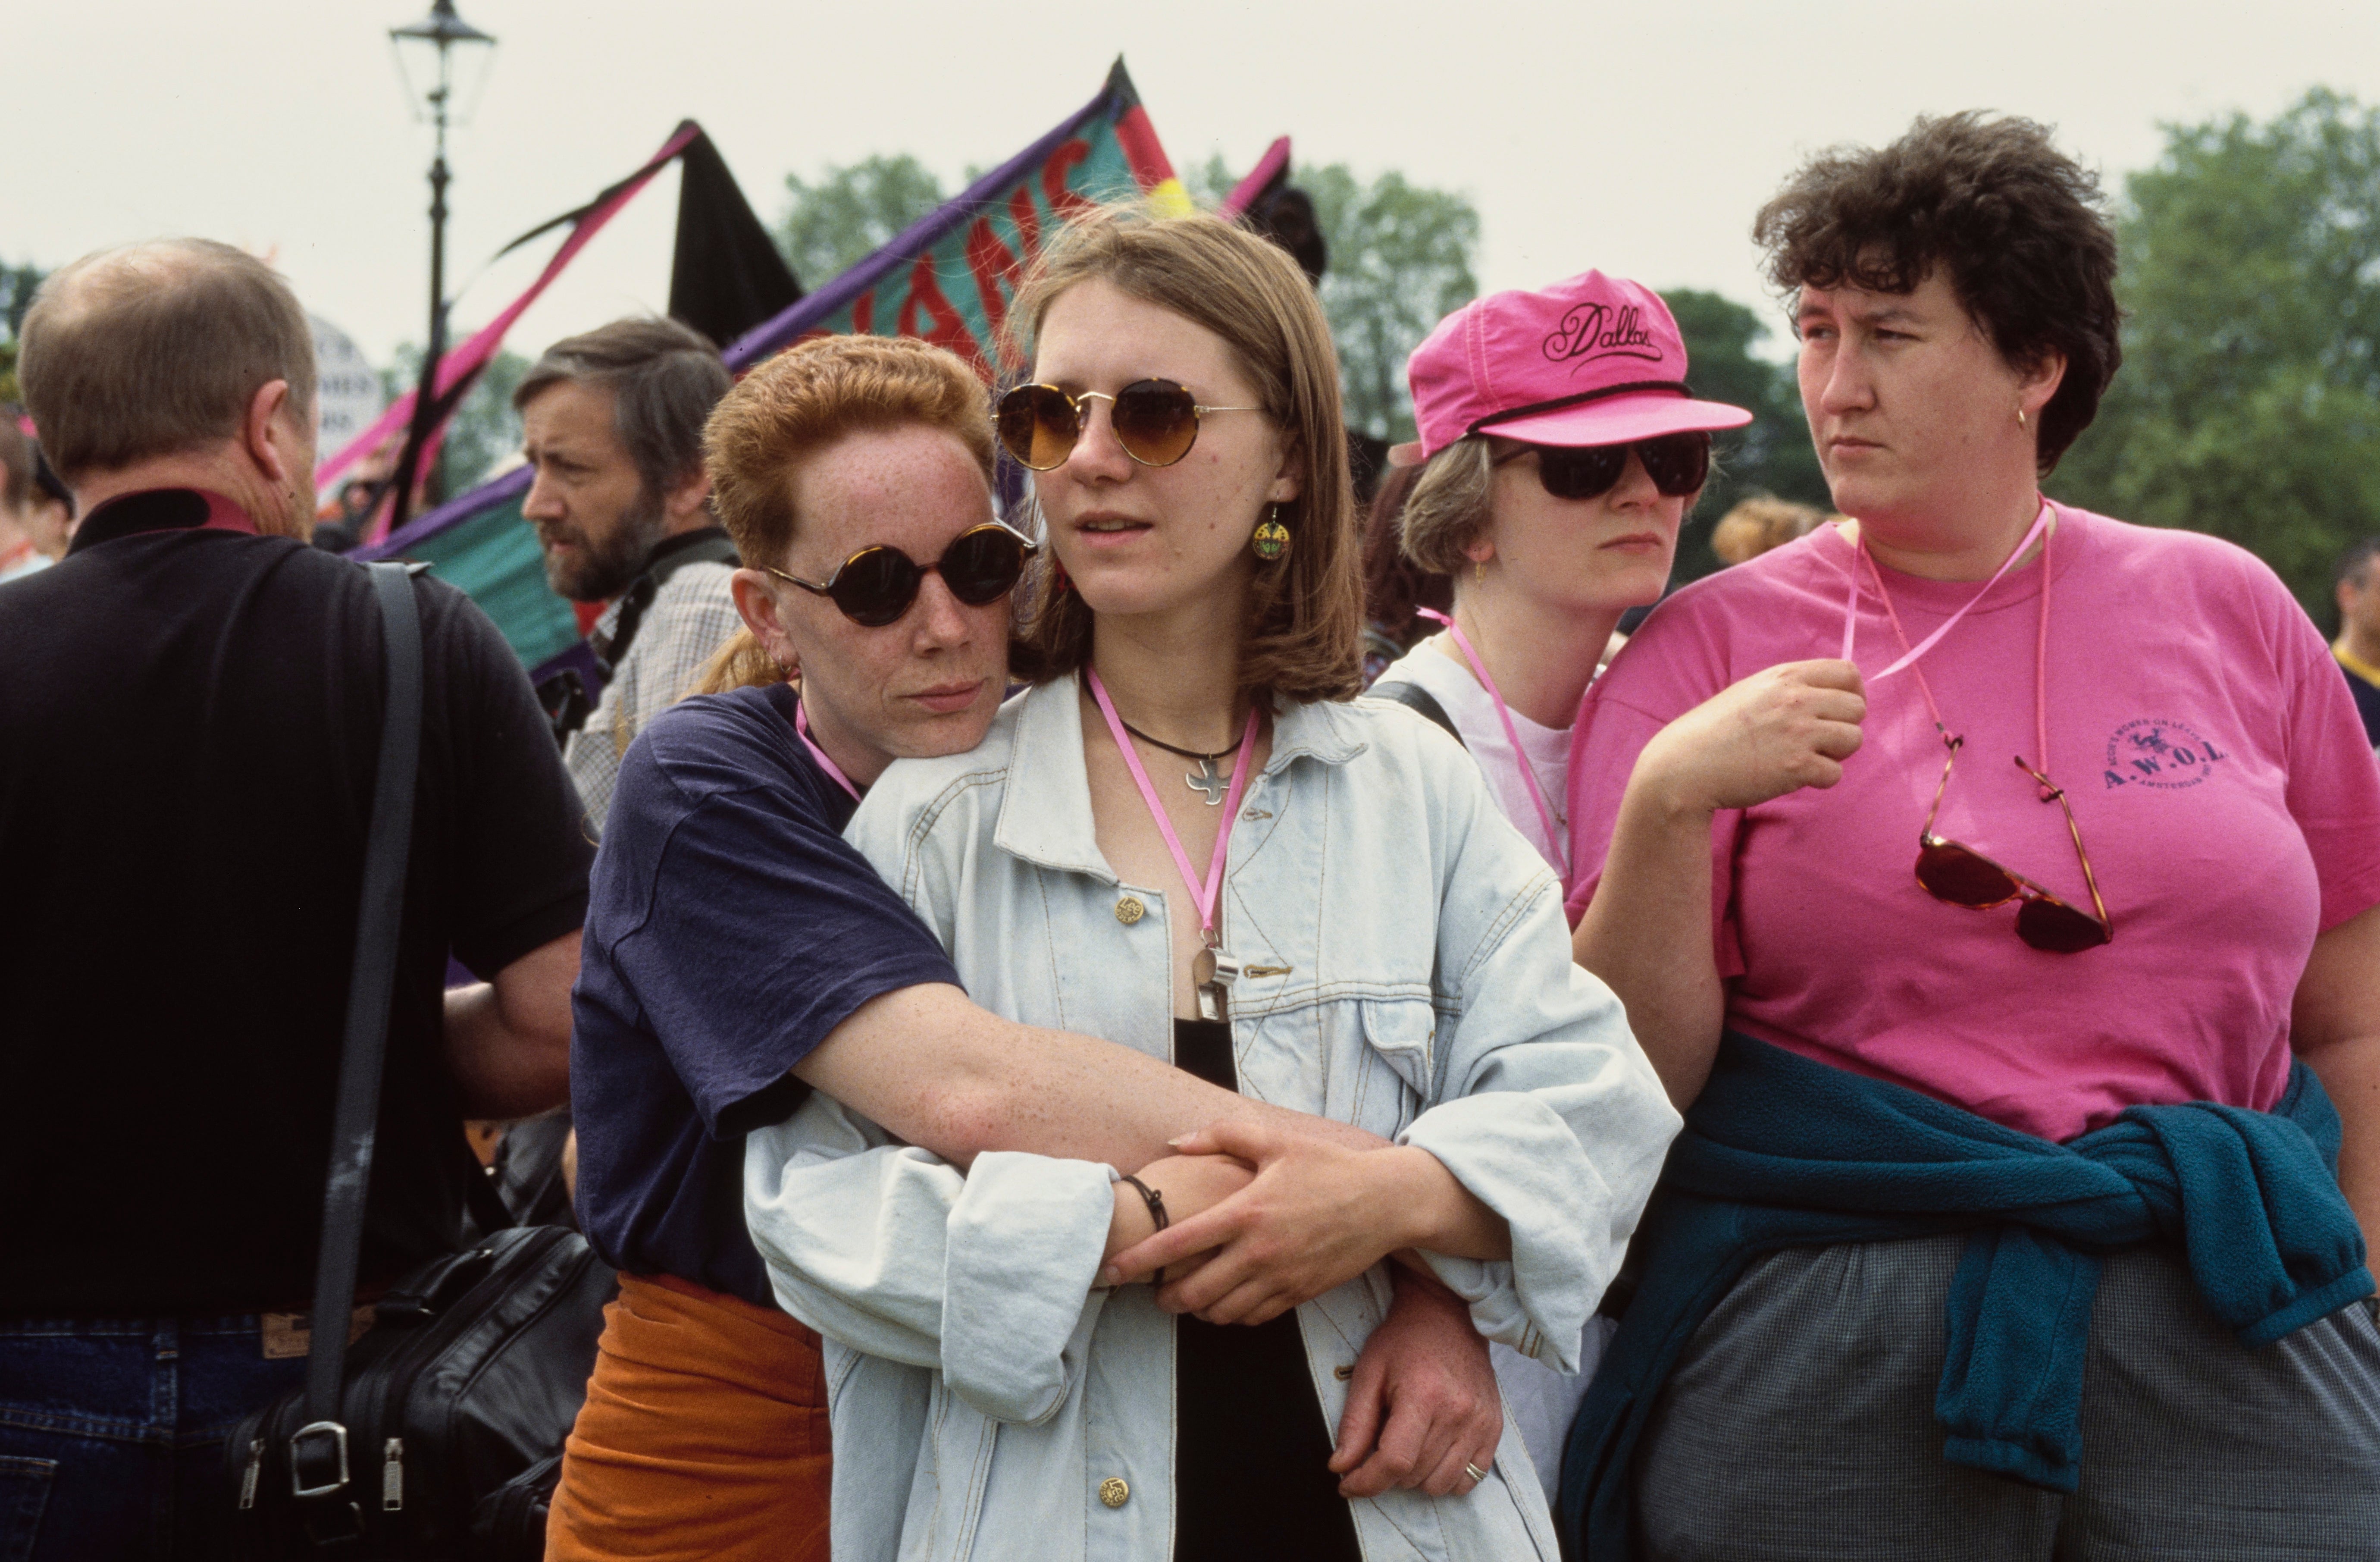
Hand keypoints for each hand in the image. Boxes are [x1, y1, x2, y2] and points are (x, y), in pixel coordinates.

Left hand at [1103, 1122, 1440, 1323]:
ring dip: (1197, 1310)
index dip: (1140, 1259)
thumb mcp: (1275, 1141)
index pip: (1179, 1243)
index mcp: (1246, 1211)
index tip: (1111, 1269)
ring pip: (1223, 1312)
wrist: (1385, 1202)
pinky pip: (1255, 1317)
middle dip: (1165, 1296)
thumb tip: (1174, 1144)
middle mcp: (1260, 1250)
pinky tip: (1225, 1302)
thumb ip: (1220, 1136)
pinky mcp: (1300, 1293)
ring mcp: (1281, 1277)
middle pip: (1195, 1290)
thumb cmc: (1328, 1167)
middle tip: (1153, 1290)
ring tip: (1186, 1297)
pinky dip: (1233, 1315)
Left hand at [1331, 1268, 1502, 1498]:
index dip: (1366, 1481)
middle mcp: (1458, 1412)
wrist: (1448, 1317)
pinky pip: (1470, 1480)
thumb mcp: (1368, 1373)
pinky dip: (1446, 1478)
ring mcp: (1481, 1423)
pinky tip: (1431, 1454)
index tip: (1347, 1484)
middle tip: (1377, 1448)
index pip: (1395, 1461)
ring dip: (1415, 1478)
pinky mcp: (1494, 1429)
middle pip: (1414, 1475)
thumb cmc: (1403, 1342)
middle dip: (1386, 1473)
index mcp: (1423, 1395)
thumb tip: (1340, 1467)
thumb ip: (1354, 1424)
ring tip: (1406, 1447)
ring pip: (1440, 1484)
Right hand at [1635, 658, 1865, 814]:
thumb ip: (1789, 688)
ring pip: (1853, 739)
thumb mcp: (1751, 691)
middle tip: (1818, 741)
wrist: (1684, 766)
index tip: (1838, 711)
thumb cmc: (1714, 731)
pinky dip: (1820, 779)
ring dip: (1835, 753)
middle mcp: (1796, 699)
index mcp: (1785, 676)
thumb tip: (1828, 696)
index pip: (1848, 672)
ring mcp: (1798, 733)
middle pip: (1857, 707)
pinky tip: (1795, 777)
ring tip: (1806, 758)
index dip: (1852, 693)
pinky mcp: (1796, 767)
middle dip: (1843, 726)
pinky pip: (1835, 774)